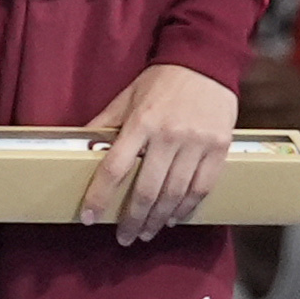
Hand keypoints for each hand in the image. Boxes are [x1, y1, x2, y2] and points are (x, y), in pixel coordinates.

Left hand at [79, 61, 239, 244]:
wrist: (206, 61)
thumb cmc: (162, 80)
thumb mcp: (127, 96)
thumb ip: (105, 123)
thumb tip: (80, 145)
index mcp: (140, 122)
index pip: (114, 167)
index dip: (99, 196)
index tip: (89, 217)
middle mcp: (168, 135)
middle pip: (146, 190)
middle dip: (133, 219)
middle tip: (125, 237)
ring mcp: (196, 143)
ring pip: (175, 194)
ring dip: (159, 219)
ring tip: (148, 232)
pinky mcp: (219, 147)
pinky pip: (202, 187)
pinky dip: (188, 207)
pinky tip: (175, 217)